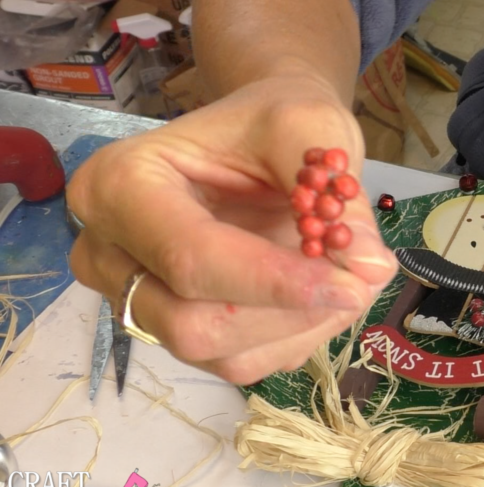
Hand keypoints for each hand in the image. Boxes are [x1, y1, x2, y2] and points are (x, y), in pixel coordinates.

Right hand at [67, 68, 396, 384]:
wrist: (259, 138)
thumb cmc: (272, 121)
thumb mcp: (308, 126)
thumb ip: (336, 192)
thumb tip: (370, 267)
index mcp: (119, 186)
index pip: (191, 257)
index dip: (275, 282)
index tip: (352, 284)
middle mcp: (109, 253)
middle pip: (192, 324)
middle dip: (289, 314)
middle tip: (360, 285)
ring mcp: (137, 301)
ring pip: (219, 356)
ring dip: (300, 330)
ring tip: (349, 283)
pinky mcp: (173, 334)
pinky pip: (238, 365)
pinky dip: (294, 339)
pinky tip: (322, 299)